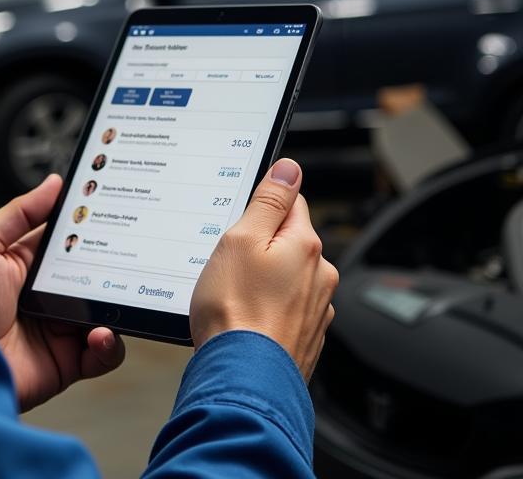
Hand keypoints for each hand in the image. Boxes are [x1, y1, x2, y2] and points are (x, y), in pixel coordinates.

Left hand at [0, 174, 125, 411]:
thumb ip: (19, 212)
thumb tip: (54, 184)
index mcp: (24, 264)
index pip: (66, 241)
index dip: (88, 228)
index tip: (112, 211)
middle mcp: (43, 295)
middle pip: (91, 274)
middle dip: (111, 264)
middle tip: (126, 254)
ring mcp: (56, 328)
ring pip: (104, 312)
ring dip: (115, 305)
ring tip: (111, 299)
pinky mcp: (65, 362)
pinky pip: (101, 354)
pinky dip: (109, 345)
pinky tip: (98, 334)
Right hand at [189, 158, 337, 381]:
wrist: (243, 381)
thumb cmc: (236, 312)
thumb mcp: (240, 239)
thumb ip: (267, 201)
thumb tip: (289, 169)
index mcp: (306, 245)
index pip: (291, 201)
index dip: (261, 204)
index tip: (240, 218)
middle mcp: (320, 276)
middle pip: (288, 239)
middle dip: (260, 244)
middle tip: (229, 260)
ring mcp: (316, 310)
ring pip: (286, 276)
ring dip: (264, 278)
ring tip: (233, 294)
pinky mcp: (305, 338)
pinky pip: (284, 308)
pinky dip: (266, 308)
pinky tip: (244, 318)